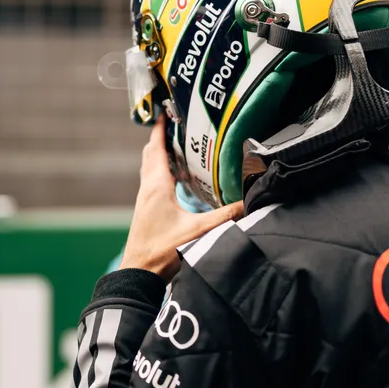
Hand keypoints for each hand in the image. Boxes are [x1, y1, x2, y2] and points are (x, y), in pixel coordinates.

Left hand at [119, 120, 243, 276]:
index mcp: (157, 187)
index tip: (164, 111)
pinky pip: (153, 185)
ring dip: (160, 156)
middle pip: (150, 156)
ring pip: (150, 170)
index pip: (156, 149)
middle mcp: (148, 190)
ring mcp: (145, 202)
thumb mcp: (198, 232)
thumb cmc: (162, 252)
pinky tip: (177, 182)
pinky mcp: (147, 214)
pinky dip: (162, 175)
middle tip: (175, 126)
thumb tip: (250, 202)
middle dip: (161, 139)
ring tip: (178, 148)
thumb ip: (225, 217)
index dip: (160, 129)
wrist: (139, 276)